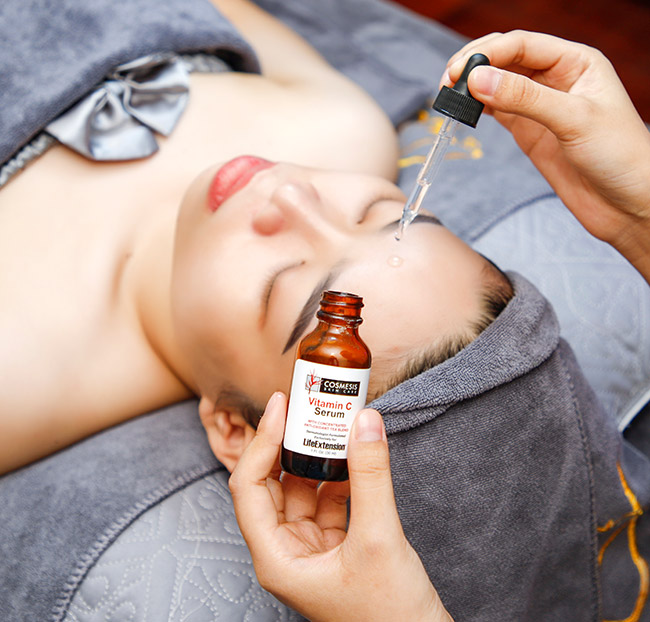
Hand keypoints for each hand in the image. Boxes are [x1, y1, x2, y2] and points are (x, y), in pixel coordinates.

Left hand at [229, 392, 451, 621]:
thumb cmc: (390, 616)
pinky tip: (351, 455)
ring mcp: (308, 549)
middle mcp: (284, 552)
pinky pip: (326, 501)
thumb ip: (370, 476)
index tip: (282, 405)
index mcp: (275, 558)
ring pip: (300, 490)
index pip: (248, 487)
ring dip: (314, 457)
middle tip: (302, 405)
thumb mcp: (380, 538)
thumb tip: (365, 421)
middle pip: (270, 484)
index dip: (261, 441)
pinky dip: (337, 476)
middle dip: (285, 443)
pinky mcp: (334, 547)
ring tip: (328, 421)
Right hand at [442, 30, 649, 282]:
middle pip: (506, 59)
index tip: (461, 71)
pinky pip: (498, 111)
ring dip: (473, 87)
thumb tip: (477, 80)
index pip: (523, 45)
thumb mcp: (574, 120)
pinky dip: (479, 108)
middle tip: (448, 81)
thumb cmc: (620, 156)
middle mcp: (556, 79)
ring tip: (450, 96)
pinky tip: (465, 110)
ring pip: (498, 84)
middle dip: (475, 65)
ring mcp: (540, 106)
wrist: (626, 203)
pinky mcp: (530, 132)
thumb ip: (525, 98)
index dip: (488, 53)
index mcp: (576, 62)